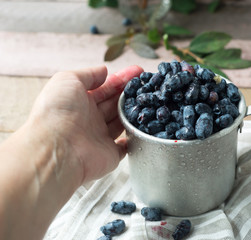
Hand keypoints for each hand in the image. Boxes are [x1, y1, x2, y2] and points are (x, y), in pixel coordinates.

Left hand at [29, 65, 142, 183]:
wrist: (57, 149)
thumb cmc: (57, 112)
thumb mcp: (68, 80)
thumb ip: (88, 74)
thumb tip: (104, 71)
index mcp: (80, 102)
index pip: (105, 88)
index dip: (121, 79)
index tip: (137, 72)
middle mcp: (89, 119)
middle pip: (115, 103)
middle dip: (130, 93)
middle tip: (147, 84)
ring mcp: (100, 137)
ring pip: (122, 122)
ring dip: (134, 112)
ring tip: (150, 101)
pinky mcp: (109, 154)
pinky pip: (125, 147)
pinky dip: (132, 140)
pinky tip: (141, 129)